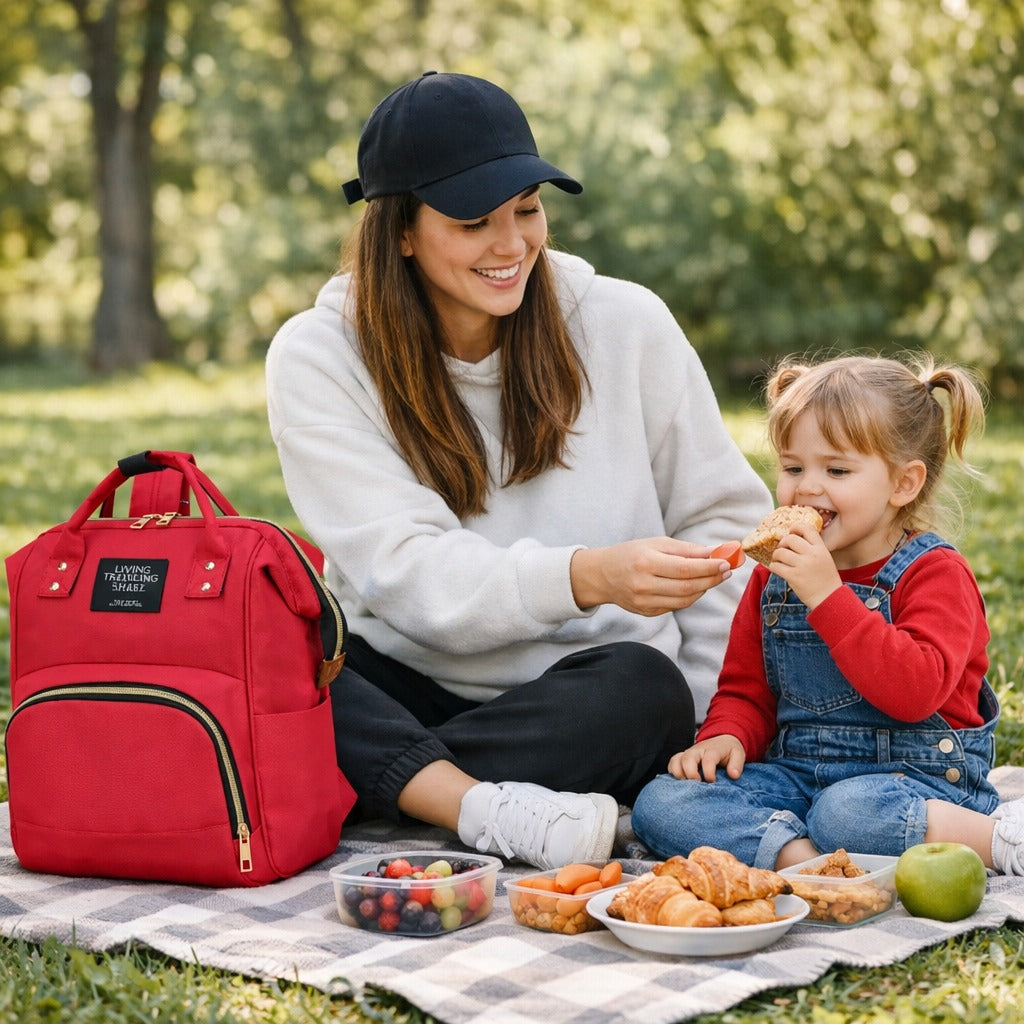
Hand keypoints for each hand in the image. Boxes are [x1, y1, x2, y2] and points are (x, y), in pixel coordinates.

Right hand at [570, 537, 734, 615]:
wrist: (603, 575)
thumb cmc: (631, 554)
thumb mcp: (655, 543)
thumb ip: (685, 549)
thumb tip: (714, 552)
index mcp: (645, 563)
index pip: (685, 569)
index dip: (708, 567)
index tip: (726, 563)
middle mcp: (644, 585)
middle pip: (687, 587)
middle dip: (711, 579)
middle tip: (726, 571)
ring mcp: (644, 602)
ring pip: (685, 600)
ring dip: (704, 589)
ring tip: (713, 578)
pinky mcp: (647, 612)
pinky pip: (676, 606)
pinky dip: (690, 597)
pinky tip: (695, 586)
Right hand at [667, 734, 745, 780]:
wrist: (721, 740)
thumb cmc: (728, 750)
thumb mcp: (738, 754)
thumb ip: (737, 764)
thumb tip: (733, 775)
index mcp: (712, 749)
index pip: (707, 759)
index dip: (709, 773)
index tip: (712, 782)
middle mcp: (697, 750)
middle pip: (687, 759)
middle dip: (690, 773)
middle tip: (698, 784)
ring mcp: (688, 753)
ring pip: (676, 760)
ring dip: (679, 774)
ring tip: (688, 785)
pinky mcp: (682, 757)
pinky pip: (672, 762)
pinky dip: (673, 772)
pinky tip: (681, 782)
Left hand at [768, 523, 841, 608]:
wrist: (829, 599)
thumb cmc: (825, 579)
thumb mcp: (825, 558)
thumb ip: (812, 548)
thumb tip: (791, 538)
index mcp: (821, 548)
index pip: (807, 529)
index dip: (796, 527)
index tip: (790, 531)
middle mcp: (812, 554)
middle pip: (790, 538)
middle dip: (782, 543)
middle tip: (782, 550)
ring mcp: (802, 565)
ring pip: (780, 552)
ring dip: (776, 556)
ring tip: (779, 561)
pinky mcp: (793, 576)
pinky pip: (776, 566)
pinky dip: (773, 567)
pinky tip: (778, 569)